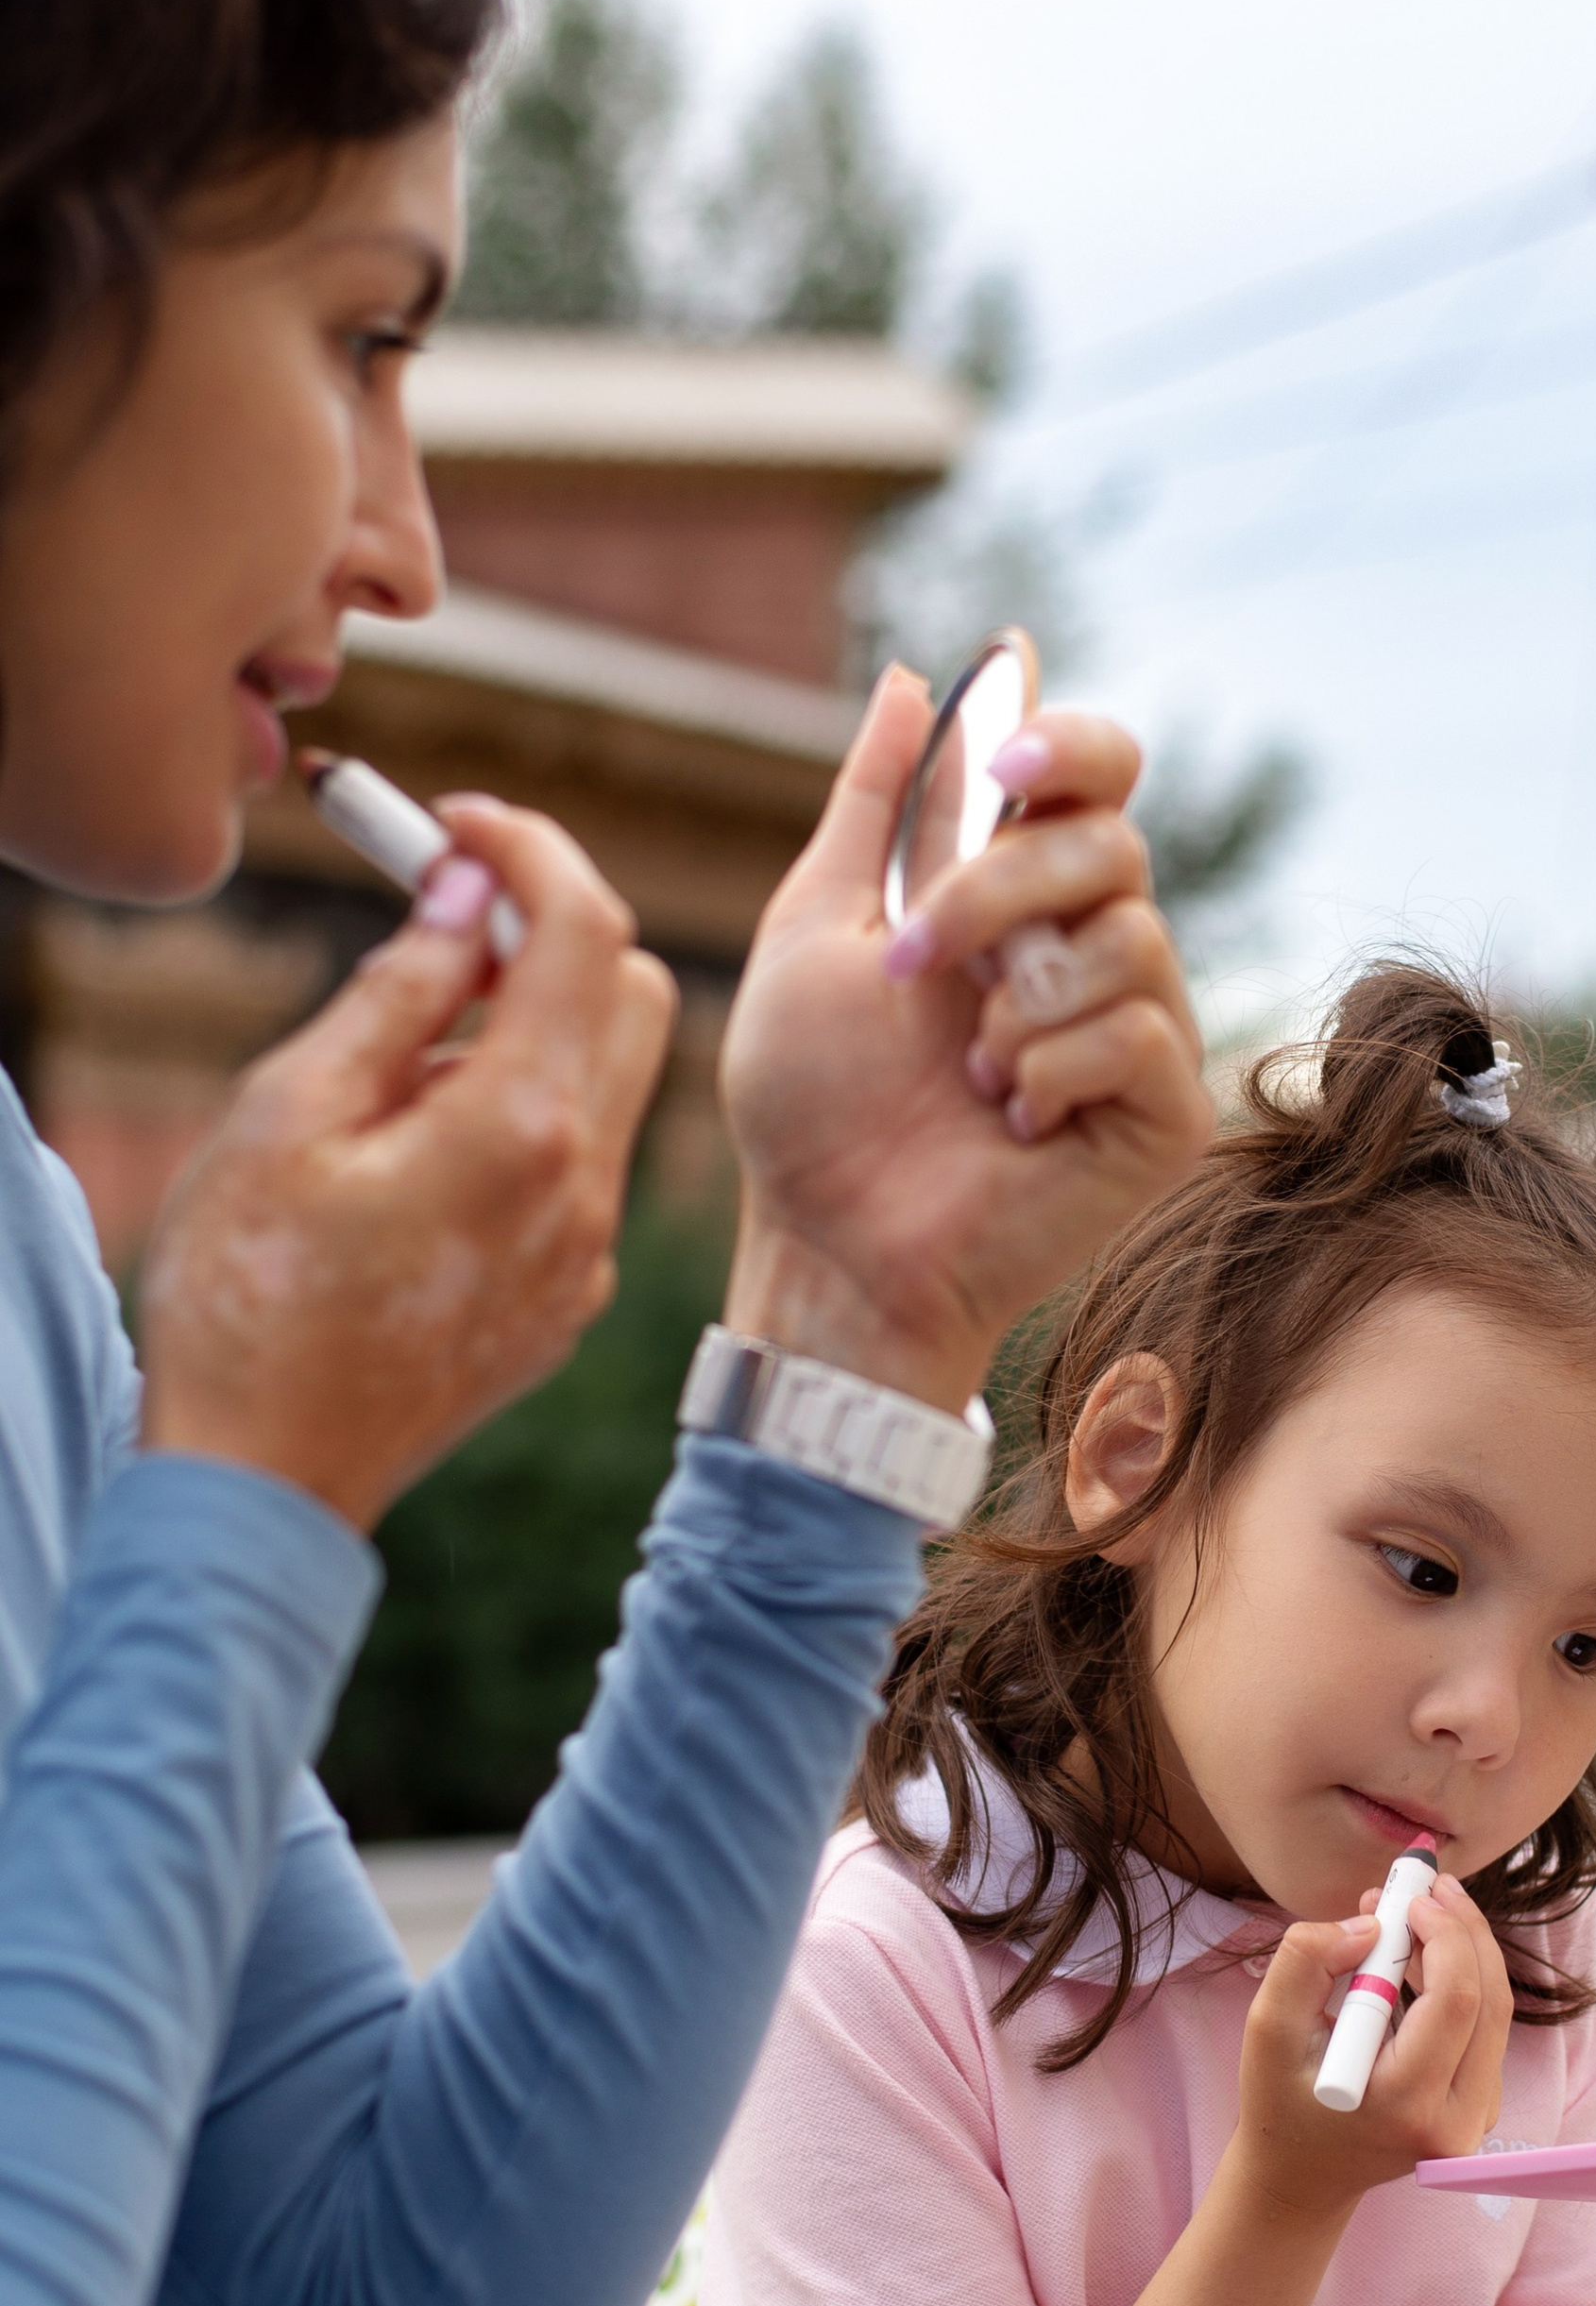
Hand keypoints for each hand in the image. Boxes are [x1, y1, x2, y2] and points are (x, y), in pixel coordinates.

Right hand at [141, 798, 673, 1528]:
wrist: (267, 1480)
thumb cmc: (248, 1295)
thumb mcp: (288, 1113)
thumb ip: (397, 992)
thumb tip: (464, 894)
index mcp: (521, 1127)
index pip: (586, 929)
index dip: (527, 848)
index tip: (452, 825)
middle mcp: (583, 1187)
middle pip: (636, 991)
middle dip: (552, 930)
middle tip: (437, 926)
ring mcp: (586, 1253)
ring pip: (613, 1080)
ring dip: (536, 1026)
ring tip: (404, 1058)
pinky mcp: (568, 1299)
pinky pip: (580, 1163)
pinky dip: (530, 1112)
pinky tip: (424, 1146)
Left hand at [717, 668, 1214, 1415]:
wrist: (831, 1237)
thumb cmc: (812, 1105)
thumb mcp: (818, 926)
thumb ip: (871, 805)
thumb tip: (918, 681)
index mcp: (1017, 897)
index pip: (1096, 777)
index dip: (1074, 744)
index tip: (1010, 755)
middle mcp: (1091, 951)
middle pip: (1110, 844)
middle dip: (996, 894)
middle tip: (915, 966)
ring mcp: (1137, 1033)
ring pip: (1131, 938)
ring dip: (1017, 1004)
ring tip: (965, 1073)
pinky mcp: (1164, 1113)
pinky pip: (1142, 1036)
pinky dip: (1051, 1071)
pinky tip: (1010, 1122)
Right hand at [1227, 1877, 1511, 2229]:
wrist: (1302, 2175)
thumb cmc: (1280, 2103)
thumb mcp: (1269, 2028)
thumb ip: (1307, 1962)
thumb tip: (1371, 1925)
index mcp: (1408, 2107)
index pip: (1455, 2003)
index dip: (1443, 1935)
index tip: (1408, 1898)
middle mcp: (1457, 2121)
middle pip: (1489, 2000)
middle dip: (1462, 1929)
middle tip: (1428, 1884)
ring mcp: (1476, 2118)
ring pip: (1494, 2009)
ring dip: (1462, 1949)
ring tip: (1414, 1911)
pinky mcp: (1479, 2105)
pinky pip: (1484, 2026)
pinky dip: (1460, 1979)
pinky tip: (1420, 1955)